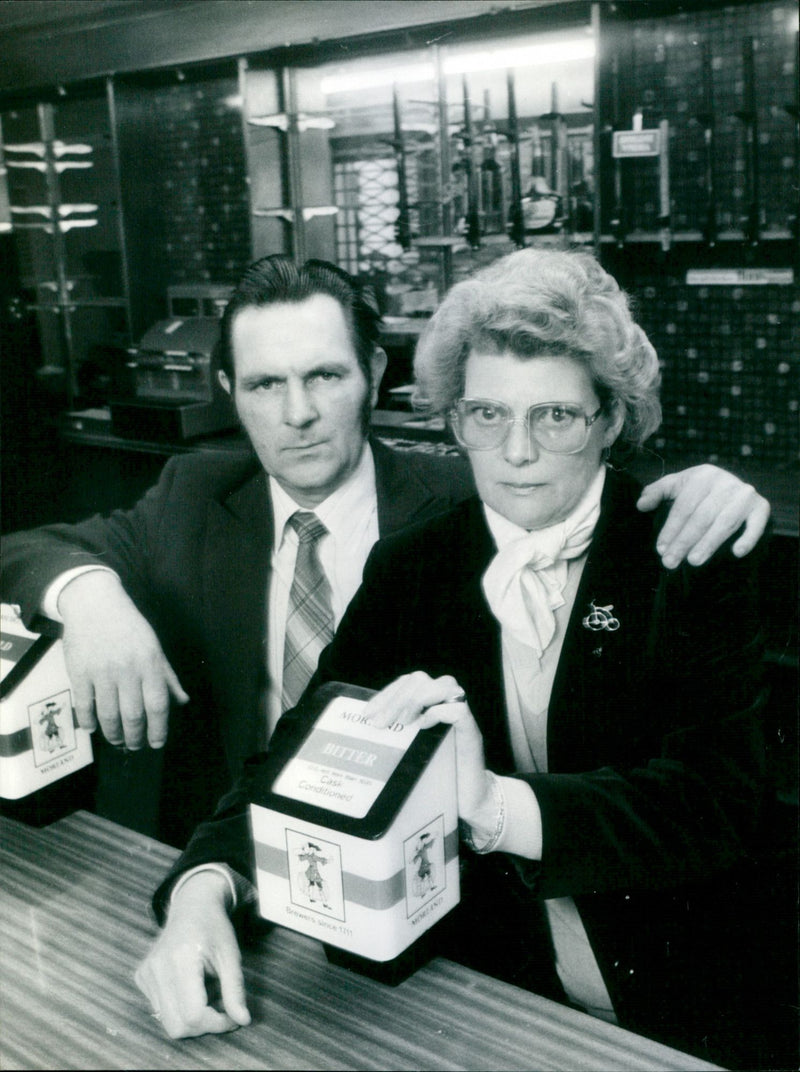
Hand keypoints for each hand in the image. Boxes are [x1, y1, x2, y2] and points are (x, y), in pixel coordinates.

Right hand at [58, 570, 188, 748]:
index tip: (157, 743)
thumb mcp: (155, 648)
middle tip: (136, 746)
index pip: (158, 705)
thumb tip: (183, 701)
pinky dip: (89, 722)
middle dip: (136, 737)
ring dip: (114, 734)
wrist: (95, 604)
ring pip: (109, 715)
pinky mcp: (79, 672)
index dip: (159, 729)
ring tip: (118, 740)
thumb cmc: (129, 627)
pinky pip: (84, 705)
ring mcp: (102, 671)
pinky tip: (94, 728)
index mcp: (150, 663)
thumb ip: (168, 677)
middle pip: (133, 715)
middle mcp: (127, 669)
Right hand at [134, 870, 250, 1038]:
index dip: (217, 1024)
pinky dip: (180, 1009)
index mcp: (181, 959)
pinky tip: (191, 988)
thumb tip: (243, 1021)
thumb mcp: (231, 956)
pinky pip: (160, 1010)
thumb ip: (235, 990)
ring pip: (168, 1023)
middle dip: (204, 1026)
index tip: (233, 1017)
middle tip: (222, 1009)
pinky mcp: (141, 977)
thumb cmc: (214, 928)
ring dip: (192, 1019)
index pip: (194, 1015)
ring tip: (207, 994)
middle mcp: (157, 968)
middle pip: (177, 1027)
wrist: (192, 906)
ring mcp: (146, 973)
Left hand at [363, 672, 493, 828]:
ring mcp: (461, 717)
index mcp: (431, 705)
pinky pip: (458, 709)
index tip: (367, 714)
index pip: (407, 684)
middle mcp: (447, 705)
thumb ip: (398, 736)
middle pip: (421, 679)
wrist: (471, 799)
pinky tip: (423, 726)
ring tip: (402, 722)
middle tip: (379, 723)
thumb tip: (368, 731)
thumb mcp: (413, 751)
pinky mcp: (472, 732)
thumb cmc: (440, 775)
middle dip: (395, 698)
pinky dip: (439, 712)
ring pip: (444, 684)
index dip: (386, 694)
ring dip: (416, 699)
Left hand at [637, 464, 769, 568]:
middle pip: (702, 516)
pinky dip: (748, 538)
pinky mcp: (761, 507)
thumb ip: (657, 492)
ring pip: (724, 523)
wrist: (732, 490)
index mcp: (703, 475)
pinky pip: (756, 524)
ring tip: (693, 561)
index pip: (684, 506)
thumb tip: (641, 504)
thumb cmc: (698, 491)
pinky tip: (736, 553)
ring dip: (708, 544)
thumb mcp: (677, 486)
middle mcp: (726, 482)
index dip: (671, 528)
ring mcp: (745, 494)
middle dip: (684, 541)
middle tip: (670, 561)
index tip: (660, 549)